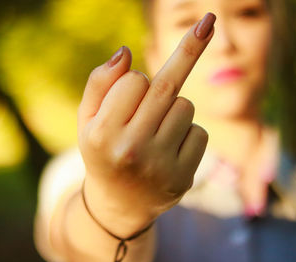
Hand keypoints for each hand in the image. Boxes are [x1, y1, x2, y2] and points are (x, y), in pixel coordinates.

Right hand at [77, 13, 215, 236]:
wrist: (119, 205)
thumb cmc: (103, 152)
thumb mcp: (87, 120)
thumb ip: (99, 83)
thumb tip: (125, 52)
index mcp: (102, 134)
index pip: (135, 81)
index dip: (135, 79)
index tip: (136, 82)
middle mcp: (131, 151)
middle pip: (166, 87)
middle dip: (189, 51)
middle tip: (208, 21)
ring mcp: (160, 167)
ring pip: (185, 107)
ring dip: (174, 106)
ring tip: (155, 129)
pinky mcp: (184, 179)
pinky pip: (199, 132)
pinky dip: (188, 131)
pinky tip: (171, 148)